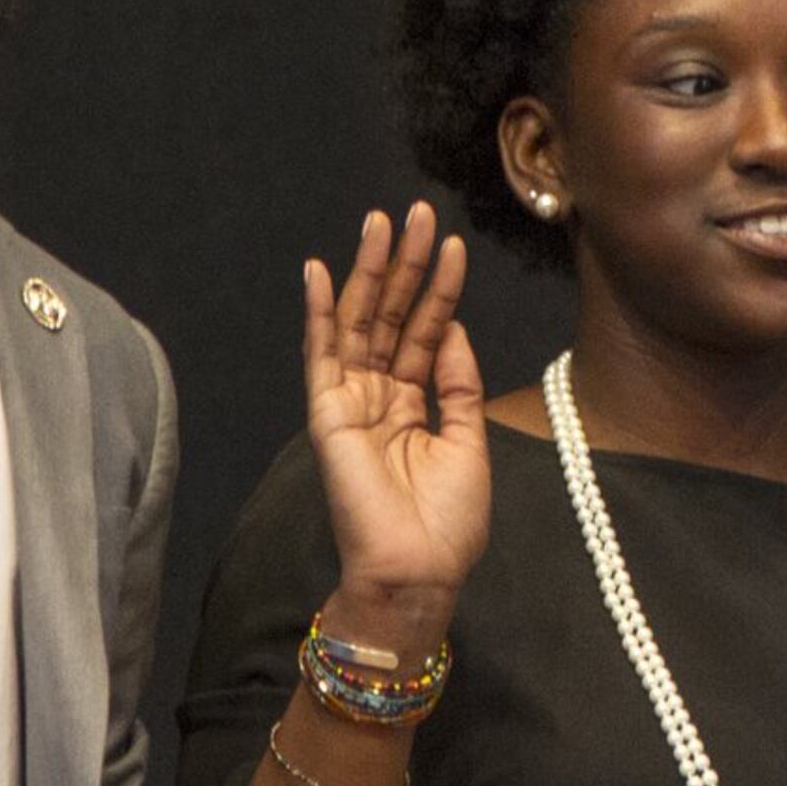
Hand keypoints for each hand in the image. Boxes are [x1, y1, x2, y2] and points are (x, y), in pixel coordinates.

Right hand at [303, 203, 491, 650]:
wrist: (418, 573)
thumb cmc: (447, 523)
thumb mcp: (468, 441)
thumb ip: (457, 383)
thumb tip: (452, 328)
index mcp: (413, 406)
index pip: (424, 332)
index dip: (440, 289)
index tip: (453, 245)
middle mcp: (378, 397)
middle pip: (390, 316)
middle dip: (404, 264)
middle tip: (417, 212)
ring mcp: (350, 403)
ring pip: (358, 324)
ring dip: (369, 272)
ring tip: (382, 222)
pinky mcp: (327, 415)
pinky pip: (320, 356)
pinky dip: (318, 313)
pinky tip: (319, 272)